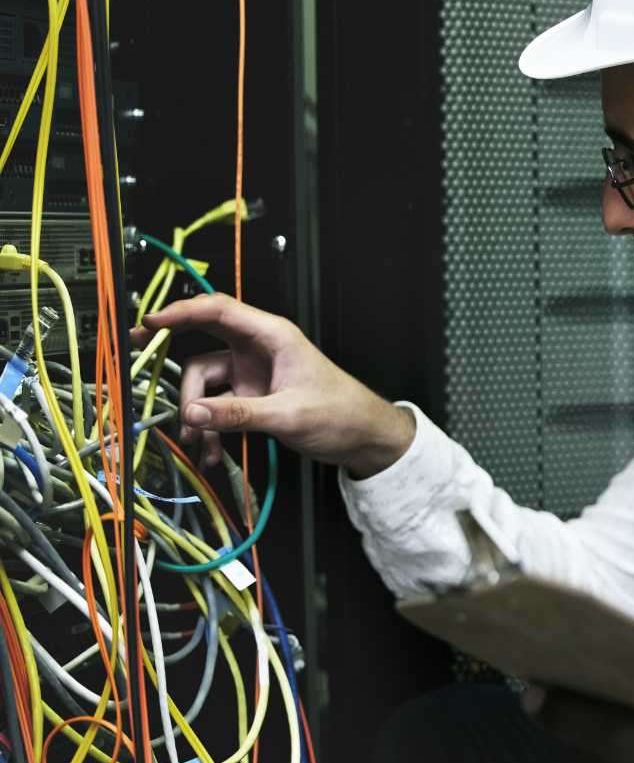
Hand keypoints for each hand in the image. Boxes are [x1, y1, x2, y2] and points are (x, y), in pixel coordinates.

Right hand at [137, 294, 415, 475]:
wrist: (365, 438)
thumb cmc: (341, 414)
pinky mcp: (252, 397)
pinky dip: (211, 426)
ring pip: (205, 383)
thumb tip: (192, 414)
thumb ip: (239, 414)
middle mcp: (258, 349)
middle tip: (138, 362)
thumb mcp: (288, 414)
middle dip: (173, 357)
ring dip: (196, 412)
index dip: (181, 312)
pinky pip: (218, 406)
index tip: (149, 323)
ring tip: (197, 442)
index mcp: (272, 336)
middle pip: (202, 342)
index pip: (219, 309)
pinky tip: (211, 452)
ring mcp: (252, 374)